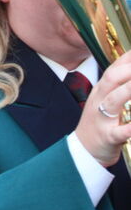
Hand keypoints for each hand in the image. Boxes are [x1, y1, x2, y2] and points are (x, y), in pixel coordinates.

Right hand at [75, 51, 130, 166]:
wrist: (83, 150)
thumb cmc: (100, 121)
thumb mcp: (106, 98)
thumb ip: (119, 83)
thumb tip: (130, 62)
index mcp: (101, 90)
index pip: (114, 68)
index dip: (128, 58)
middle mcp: (100, 100)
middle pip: (111, 79)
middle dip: (128, 70)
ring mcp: (102, 118)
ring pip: (114, 101)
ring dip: (128, 90)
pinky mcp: (107, 137)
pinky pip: (119, 132)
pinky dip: (129, 128)